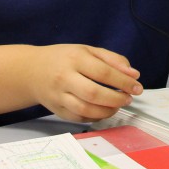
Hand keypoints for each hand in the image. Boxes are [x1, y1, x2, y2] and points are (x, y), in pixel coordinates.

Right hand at [25, 44, 143, 122]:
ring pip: (85, 110)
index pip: (103, 72)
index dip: (123, 82)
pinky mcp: (56, 110)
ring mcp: (58, 96)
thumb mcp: (87, 50)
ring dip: (107, 111)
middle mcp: (64, 78)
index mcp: (74, 59)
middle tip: (129, 98)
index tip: (137, 87)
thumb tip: (133, 75)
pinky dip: (95, 118)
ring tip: (118, 106)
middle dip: (116, 99)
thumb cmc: (64, 58)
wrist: (31, 71)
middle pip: (94, 93)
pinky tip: (104, 111)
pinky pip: (79, 118)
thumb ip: (112, 59)